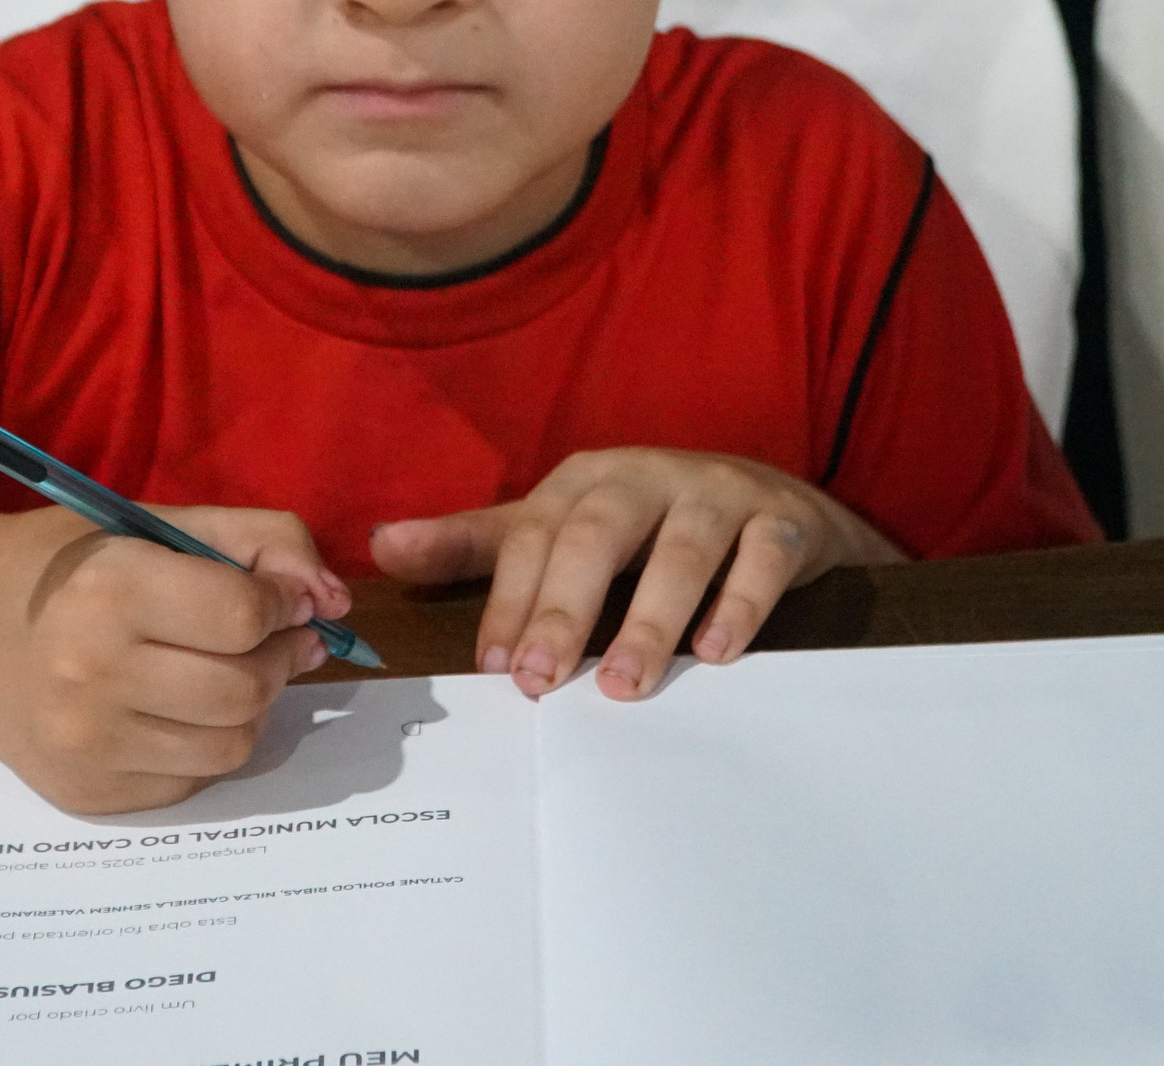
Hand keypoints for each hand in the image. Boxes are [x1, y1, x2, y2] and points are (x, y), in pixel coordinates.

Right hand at [0, 504, 350, 814]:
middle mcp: (91, 672)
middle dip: (277, 659)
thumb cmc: (72, 568)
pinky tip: (170, 709)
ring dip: (250, 708)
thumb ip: (261, 541)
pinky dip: (204, 744)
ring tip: (218, 671)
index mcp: (109, 588)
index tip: (276, 598)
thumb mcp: (158, 524)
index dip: (282, 605)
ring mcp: (87, 743)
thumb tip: (334, 600)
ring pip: (234, 744)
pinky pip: (194, 780)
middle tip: (262, 638)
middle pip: (248, 688)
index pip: (245, 615)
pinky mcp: (89, 794)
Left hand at [371, 449, 902, 701]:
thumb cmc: (649, 523)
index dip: (510, 599)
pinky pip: (762, 559)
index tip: (493, 667)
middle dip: (564, 610)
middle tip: (539, 681)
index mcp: (585, 479)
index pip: (535, 535)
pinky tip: (716, 654)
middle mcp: (647, 477)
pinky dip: (739, 605)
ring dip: (649, 621)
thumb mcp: (561, 527)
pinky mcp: (781, 521)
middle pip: (597, 535)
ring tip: (622, 685)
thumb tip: (382, 546)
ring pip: (681, 551)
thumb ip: (477, 545)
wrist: (774, 505)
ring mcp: (718, 494)